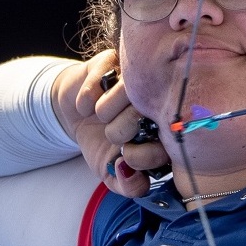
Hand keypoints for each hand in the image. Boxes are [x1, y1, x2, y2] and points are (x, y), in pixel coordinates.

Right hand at [52, 50, 169, 196]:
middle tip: (112, 136)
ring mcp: (136, 77)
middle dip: (121, 133)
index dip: (145, 155)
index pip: (170, 139)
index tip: (125, 158)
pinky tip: (85, 106)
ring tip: (99, 118)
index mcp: (164, 126)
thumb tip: (131, 175)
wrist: (74, 112)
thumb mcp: (109, 171)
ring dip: (105, 113)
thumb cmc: (99, 141)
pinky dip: (87, 98)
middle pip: (149, 113)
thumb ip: (126, 185)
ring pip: (128, 92)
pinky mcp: (112, 60)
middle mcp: (157, 98)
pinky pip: (101, 78)